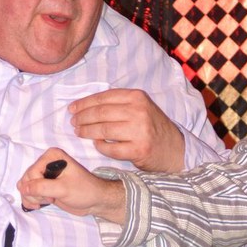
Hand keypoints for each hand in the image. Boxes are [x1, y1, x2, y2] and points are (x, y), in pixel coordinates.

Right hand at [17, 147, 124, 221]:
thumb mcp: (64, 189)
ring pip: (24, 187)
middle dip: (34, 193)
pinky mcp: (43, 186)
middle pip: (26, 179)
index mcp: (51, 156)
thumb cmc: (84, 191)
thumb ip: (42, 187)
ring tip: (47, 201)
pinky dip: (30, 200)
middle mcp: (45, 163)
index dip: (37, 186)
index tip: (51, 194)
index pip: (32, 172)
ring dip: (32, 197)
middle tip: (50, 198)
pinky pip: (27, 192)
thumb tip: (23, 188)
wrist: (94, 201)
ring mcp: (43, 175)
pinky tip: (38, 205)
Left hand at [69, 88, 184, 171]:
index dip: (84, 103)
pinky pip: (111, 148)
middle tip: (73, 123)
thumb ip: (118, 104)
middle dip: (82, 118)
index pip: (103, 97)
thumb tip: (84, 106)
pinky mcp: (139, 149)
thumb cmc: (152, 127)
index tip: (72, 109)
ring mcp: (140, 130)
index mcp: (137, 97)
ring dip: (87, 131)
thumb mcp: (140, 107)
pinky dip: (100, 146)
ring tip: (79, 132)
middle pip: (101, 113)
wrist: (175, 149)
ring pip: (103, 130)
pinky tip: (97, 144)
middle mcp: (139, 111)